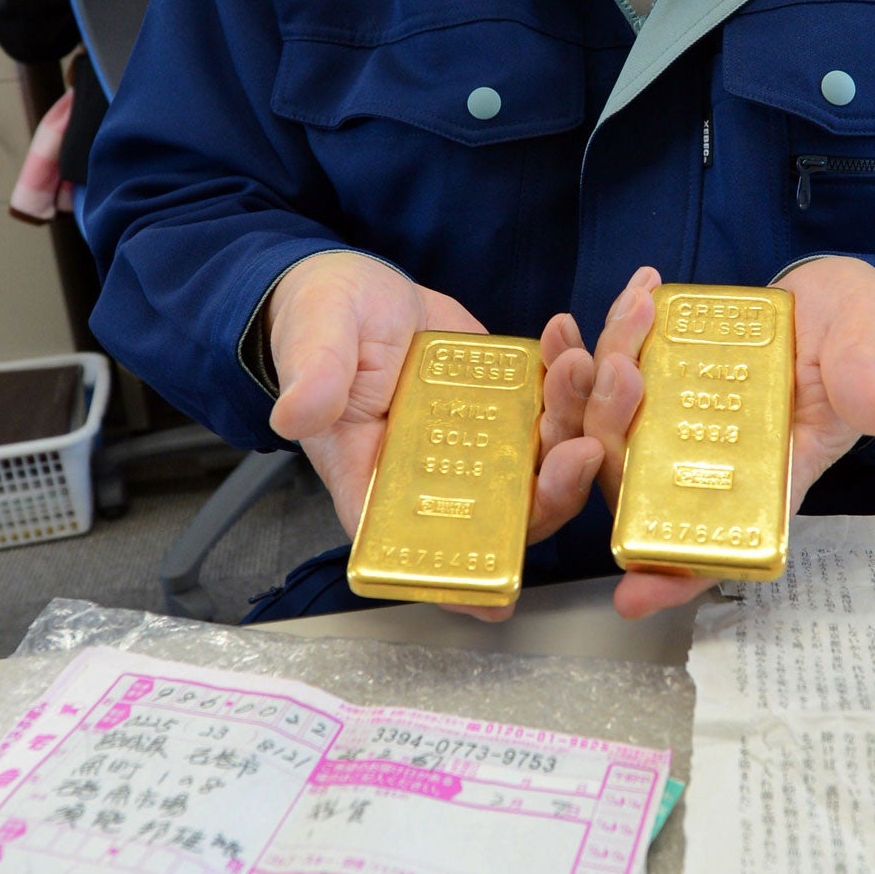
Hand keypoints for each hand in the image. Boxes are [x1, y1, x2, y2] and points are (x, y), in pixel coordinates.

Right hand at [266, 251, 602, 620]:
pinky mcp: (509, 401)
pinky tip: (565, 335)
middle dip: (556, 487)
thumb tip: (295, 413)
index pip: (426, 556)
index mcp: (382, 486)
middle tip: (579, 444)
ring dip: (575, 420)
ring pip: (547, 458)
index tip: (511, 586)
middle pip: (513, 513)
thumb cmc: (321, 325)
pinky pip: (555, 404)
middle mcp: (442, 477)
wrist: (359, 287)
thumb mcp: (312, 344)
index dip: (468, 582)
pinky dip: (571, 377)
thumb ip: (313, 379)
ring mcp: (483, 442)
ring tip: (573, 363)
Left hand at [581, 259, 874, 618]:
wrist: (837, 294)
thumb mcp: (873, 355)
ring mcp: (678, 414)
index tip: (632, 594)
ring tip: (629, 314)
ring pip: (611, 421)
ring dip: (596, 376)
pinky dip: (612, 332)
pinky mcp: (663, 370)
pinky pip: (617, 366)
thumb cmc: (860, 339)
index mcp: (765, 476)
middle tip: (621, 366)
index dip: (674, 577)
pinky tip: (635, 292)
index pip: (715, 542)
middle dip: (607, 427)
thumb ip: (866, 381)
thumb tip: (874, 410)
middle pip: (636, 474)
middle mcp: (711, 455)